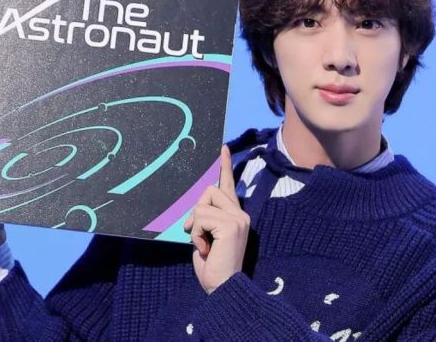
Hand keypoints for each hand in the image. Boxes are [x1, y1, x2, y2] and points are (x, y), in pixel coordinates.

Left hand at [184, 145, 249, 293]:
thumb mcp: (205, 237)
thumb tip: (196, 209)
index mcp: (235, 216)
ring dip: (195, 225)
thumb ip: (205, 219)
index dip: (224, 166)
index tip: (222, 148)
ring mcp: (238, 218)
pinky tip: (205, 249)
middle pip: (209, 190)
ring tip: (203, 245)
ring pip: (203, 203)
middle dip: (196, 210)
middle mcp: (240, 214)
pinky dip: (196, 234)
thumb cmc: (213, 267)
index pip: (228, 185)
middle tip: (195, 234)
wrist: (223, 287)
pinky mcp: (231, 224)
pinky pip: (201, 217)